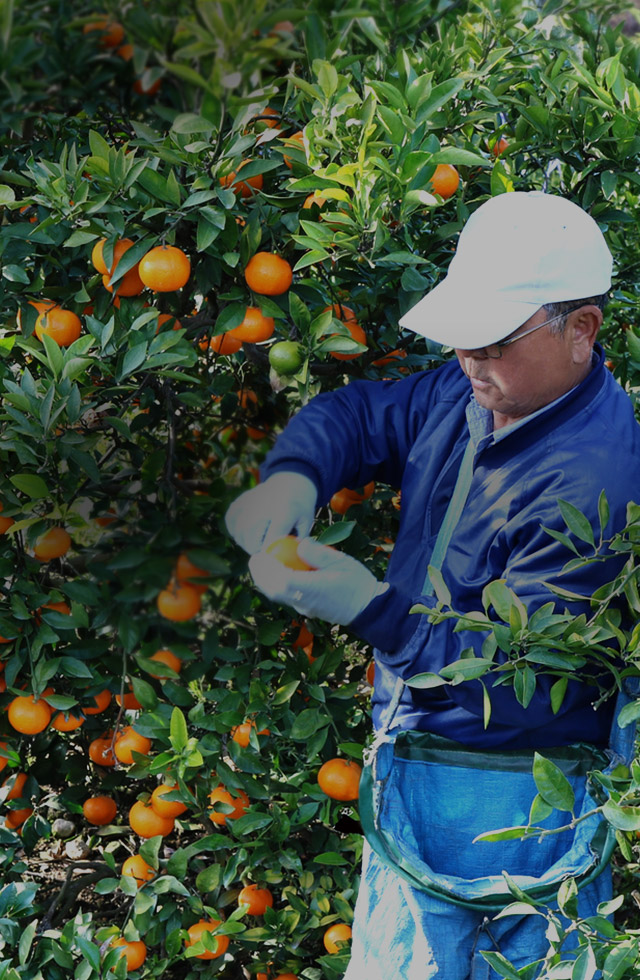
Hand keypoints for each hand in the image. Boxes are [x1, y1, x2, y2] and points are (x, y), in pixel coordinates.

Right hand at [224, 472, 317, 554]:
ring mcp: (246, 505)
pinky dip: (238, 533)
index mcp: (283, 511)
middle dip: (260, 551)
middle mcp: (261, 507)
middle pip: (252, 542)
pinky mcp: (236, 504)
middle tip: (268, 549)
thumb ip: (300, 541)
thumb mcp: (306, 521)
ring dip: (249, 544)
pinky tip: (250, 530)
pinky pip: (231, 528)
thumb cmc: (299, 504)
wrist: (288, 479)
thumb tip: (293, 560)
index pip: (271, 541)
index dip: (271, 554)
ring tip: (261, 538)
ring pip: (240, 538)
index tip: (275, 559)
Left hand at [248, 537, 387, 624]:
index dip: (268, 568)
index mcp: (314, 589)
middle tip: (255, 558)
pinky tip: (278, 573)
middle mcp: (306, 602)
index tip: (260, 554)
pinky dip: (277, 586)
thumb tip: (299, 544)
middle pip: (275, 591)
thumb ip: (318, 554)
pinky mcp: (308, 610)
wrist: (369, 608)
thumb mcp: (341, 561)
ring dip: (267, 581)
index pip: (283, 580)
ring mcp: (306, 609)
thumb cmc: (358, 582)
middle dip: (261, 575)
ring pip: (279, 596)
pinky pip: (286, 598)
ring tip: (263, 564)